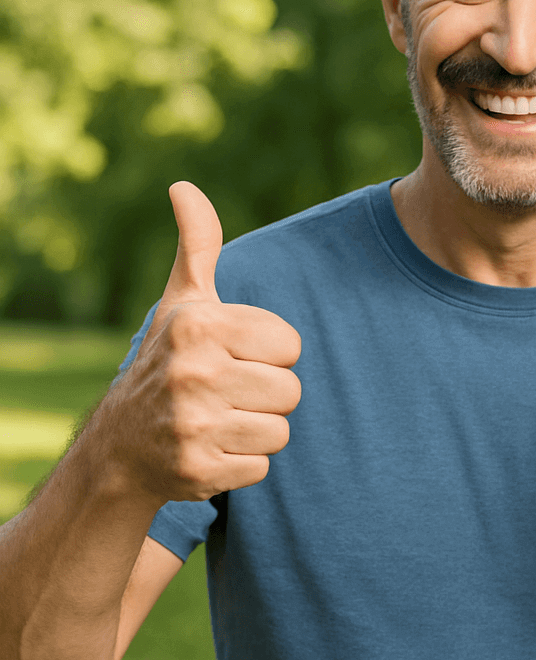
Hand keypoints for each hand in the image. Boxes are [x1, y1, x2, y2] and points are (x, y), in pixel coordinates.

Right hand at [98, 182, 301, 503]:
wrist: (120, 446)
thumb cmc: (167, 361)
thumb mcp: (183, 301)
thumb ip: (198, 246)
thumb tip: (184, 187)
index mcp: (200, 325)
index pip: (291, 346)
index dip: (271, 354)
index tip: (235, 356)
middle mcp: (193, 372)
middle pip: (291, 391)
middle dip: (266, 395)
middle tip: (227, 393)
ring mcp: (193, 425)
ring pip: (281, 431)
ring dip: (257, 430)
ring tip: (220, 420)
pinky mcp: (197, 471)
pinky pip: (263, 468)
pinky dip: (243, 464)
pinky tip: (211, 450)